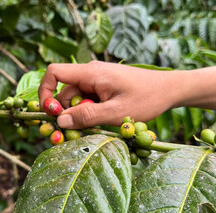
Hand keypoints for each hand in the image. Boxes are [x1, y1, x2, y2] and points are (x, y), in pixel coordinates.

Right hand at [38, 61, 181, 128]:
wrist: (170, 90)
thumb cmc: (147, 98)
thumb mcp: (116, 113)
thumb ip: (87, 116)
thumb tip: (60, 121)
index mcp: (91, 73)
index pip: (54, 72)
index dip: (45, 92)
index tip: (51, 113)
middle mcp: (90, 74)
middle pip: (63, 92)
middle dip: (63, 114)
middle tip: (69, 135)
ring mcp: (97, 81)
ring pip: (75, 100)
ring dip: (78, 116)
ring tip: (92, 131)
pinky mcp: (103, 88)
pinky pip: (87, 101)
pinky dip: (88, 114)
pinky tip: (99, 124)